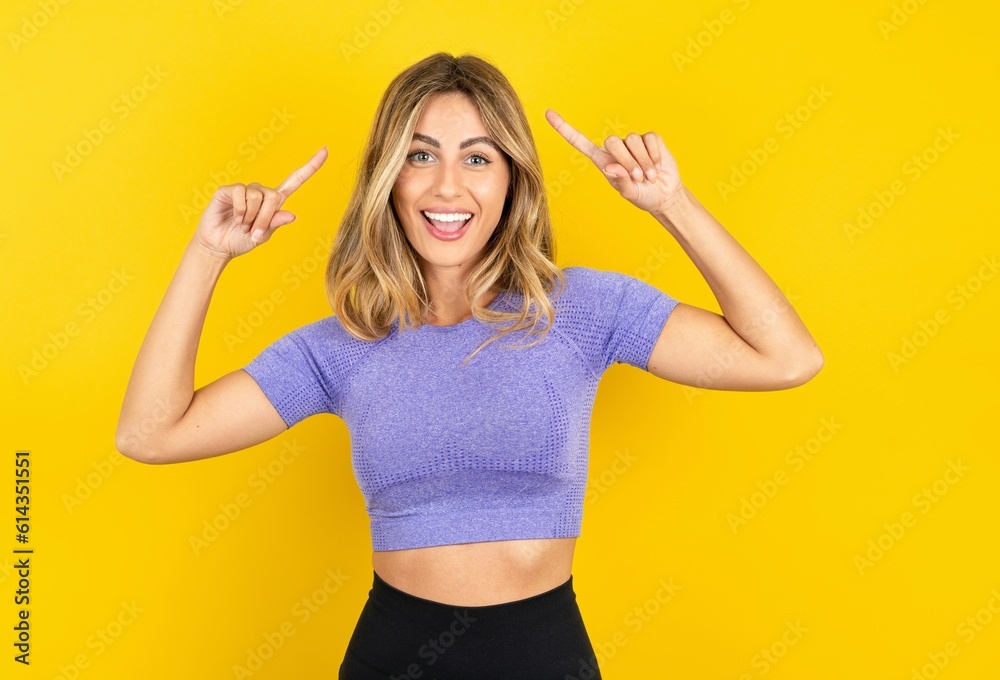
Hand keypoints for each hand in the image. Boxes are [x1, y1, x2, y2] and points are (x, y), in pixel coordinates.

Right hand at [193, 146, 327, 259]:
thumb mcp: (263, 236)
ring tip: (242, 225)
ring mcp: (244, 190)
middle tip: (254, 231)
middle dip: (266, 218)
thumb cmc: (242, 240)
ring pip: (257, 197)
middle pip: (274, 196)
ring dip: (250, 218)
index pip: (295, 180)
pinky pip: (240, 194)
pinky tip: (235, 218)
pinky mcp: (228, 190)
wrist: (219, 245)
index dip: (311, 166)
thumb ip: (275, 224)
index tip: (326, 150)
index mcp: (274, 201)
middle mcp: (260, 192)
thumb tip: (292, 215)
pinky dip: (239, 211)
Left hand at [545, 109, 683, 214]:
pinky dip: (654, 155)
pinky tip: (656, 166)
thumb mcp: (629, 193)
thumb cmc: (642, 195)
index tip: (548, 113)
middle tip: (637, 177)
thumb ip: (619, 181)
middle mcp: (616, 148)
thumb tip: (610, 167)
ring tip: (648, 176)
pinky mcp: (650, 139)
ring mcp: (633, 142)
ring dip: (642, 162)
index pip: (579, 142)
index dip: (564, 128)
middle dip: (626, 161)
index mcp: (603, 160)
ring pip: (632, 140)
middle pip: (612, 141)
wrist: (664, 194)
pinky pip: (649, 139)